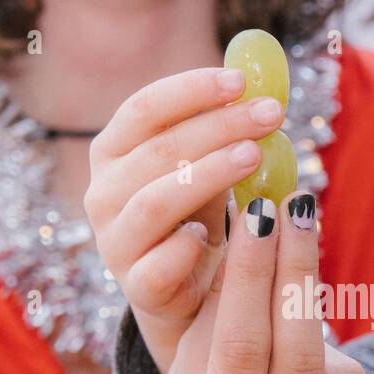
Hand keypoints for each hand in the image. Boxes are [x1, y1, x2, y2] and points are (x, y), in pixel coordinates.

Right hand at [83, 67, 284, 373]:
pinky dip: (186, 248)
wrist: (185, 293)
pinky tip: (215, 237)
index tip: (241, 80)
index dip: (191, 90)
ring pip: (156, 202)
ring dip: (210, 174)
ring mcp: (115, 242)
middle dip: (218, 126)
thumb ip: (227, 130)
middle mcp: (103, 193)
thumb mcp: (208, 166)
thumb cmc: (196, 216)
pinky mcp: (136, 287)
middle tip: (270, 113)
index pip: (143, 108)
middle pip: (158, 149)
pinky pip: (159, 265)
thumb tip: (267, 83)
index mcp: (114, 153)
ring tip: (255, 157)